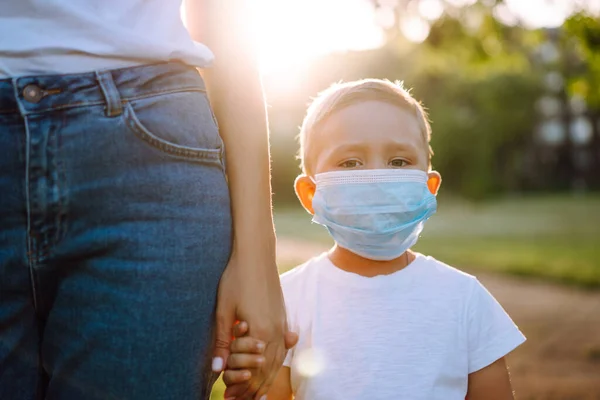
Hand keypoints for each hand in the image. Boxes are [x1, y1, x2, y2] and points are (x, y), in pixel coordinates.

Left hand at [211, 253, 297, 399]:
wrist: (256, 255)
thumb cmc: (236, 279)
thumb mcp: (223, 311)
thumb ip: (222, 342)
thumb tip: (216, 369)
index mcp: (261, 333)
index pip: (254, 372)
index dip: (242, 388)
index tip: (229, 398)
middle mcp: (276, 332)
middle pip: (268, 370)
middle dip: (254, 388)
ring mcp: (282, 324)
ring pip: (278, 361)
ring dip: (266, 378)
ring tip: (255, 392)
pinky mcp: (283, 317)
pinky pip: (283, 347)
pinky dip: (277, 362)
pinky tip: (271, 366)